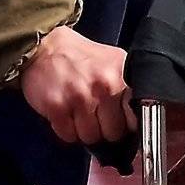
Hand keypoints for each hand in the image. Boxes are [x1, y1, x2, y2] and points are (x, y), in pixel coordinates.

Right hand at [17, 26, 138, 145]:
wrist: (44, 47)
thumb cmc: (80, 57)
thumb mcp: (113, 63)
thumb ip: (128, 88)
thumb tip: (140, 118)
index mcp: (121, 75)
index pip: (136, 119)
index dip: (126, 122)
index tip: (119, 119)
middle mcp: (103, 86)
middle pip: (113, 133)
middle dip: (103, 128)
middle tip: (93, 111)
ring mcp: (79, 97)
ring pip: (90, 137)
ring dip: (83, 129)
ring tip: (77, 109)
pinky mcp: (57, 106)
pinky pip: (68, 136)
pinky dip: (65, 129)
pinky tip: (64, 111)